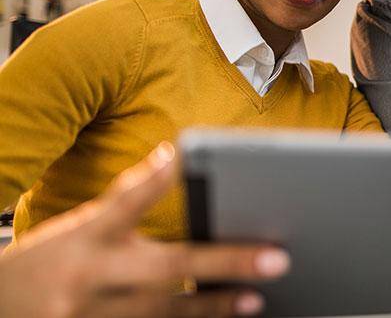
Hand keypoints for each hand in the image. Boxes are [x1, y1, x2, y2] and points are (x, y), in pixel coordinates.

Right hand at [0, 143, 289, 317]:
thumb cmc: (46, 262)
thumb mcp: (77, 226)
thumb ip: (123, 199)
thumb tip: (169, 157)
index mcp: (85, 237)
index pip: (124, 202)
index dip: (154, 181)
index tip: (184, 156)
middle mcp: (90, 276)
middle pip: (166, 266)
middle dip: (224, 262)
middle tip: (276, 258)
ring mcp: (93, 316)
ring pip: (165, 312)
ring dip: (213, 306)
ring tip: (256, 299)